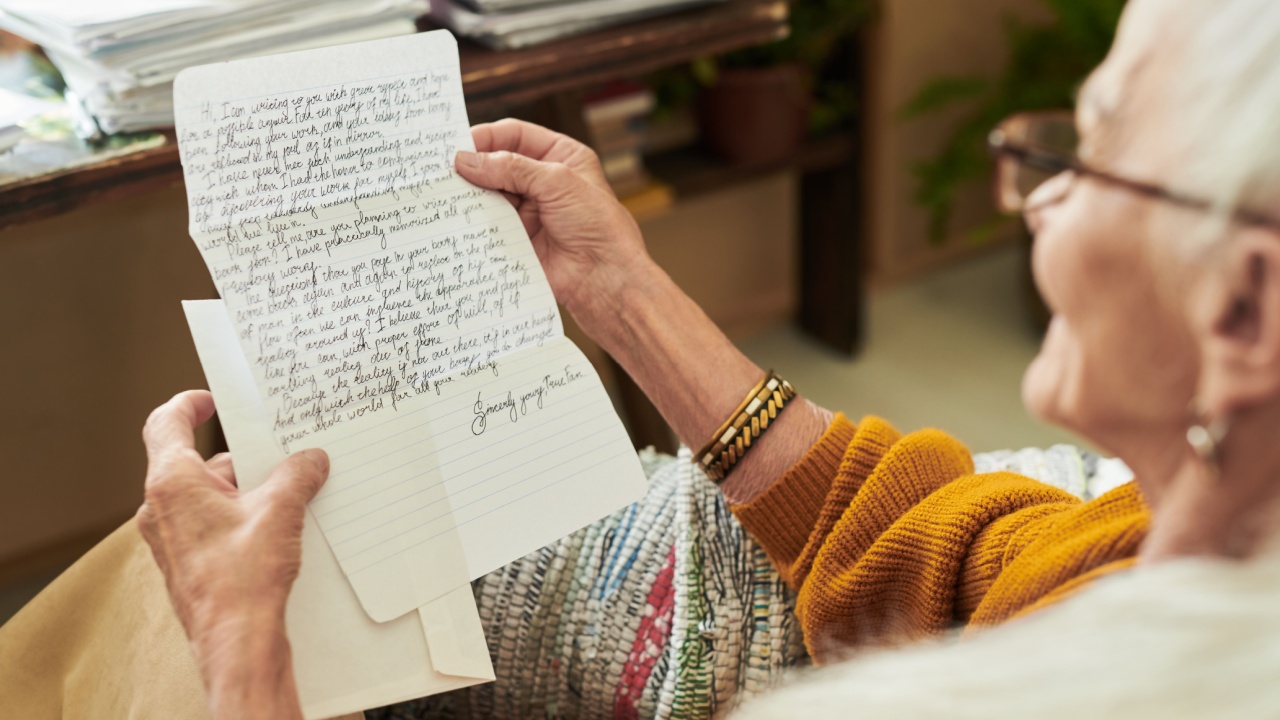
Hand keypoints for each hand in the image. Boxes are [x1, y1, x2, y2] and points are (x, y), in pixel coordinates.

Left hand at [137, 390, 328, 718]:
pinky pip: (212, 523)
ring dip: (246, 490)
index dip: (188, 404)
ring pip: (208, 495)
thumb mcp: (280, 511)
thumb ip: (296, 475)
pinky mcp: (187, 562)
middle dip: (243, 458)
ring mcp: (171, 538)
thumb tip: (310, 459)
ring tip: (290, 494)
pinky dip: (241, 516)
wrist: (236, 642)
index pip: (165, 423)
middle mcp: (161, 508)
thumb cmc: (243, 579)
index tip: (211, 399)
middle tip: (281, 454)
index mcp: (172, 483)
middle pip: (200, 462)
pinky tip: (279, 526)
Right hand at [455, 119, 654, 325]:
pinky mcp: (518, 237)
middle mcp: (543, 181)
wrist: (604, 279)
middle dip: (474, 166)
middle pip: (498, 163)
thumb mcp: (558, 182)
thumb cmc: (599, 227)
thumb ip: (513, 167)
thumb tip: (468, 160)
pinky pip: (489, 223)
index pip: (516, 135)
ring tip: (447, 193)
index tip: (459, 146)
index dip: (487, 137)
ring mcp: (529, 210)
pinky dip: (473, 220)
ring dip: (471, 194)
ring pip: (489, 194)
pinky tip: (458, 217)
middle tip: (444, 170)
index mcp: (561, 157)